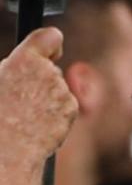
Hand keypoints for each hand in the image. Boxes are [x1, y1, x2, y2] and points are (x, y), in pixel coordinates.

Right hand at [0, 27, 78, 167]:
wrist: (7, 147)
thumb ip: (12, 66)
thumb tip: (18, 63)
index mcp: (25, 61)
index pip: (49, 37)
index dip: (50, 43)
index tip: (50, 48)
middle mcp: (48, 72)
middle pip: (50, 68)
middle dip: (41, 78)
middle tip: (20, 97)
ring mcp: (62, 92)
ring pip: (57, 88)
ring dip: (46, 97)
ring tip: (24, 114)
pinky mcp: (71, 109)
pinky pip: (64, 106)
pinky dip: (55, 112)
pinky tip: (37, 123)